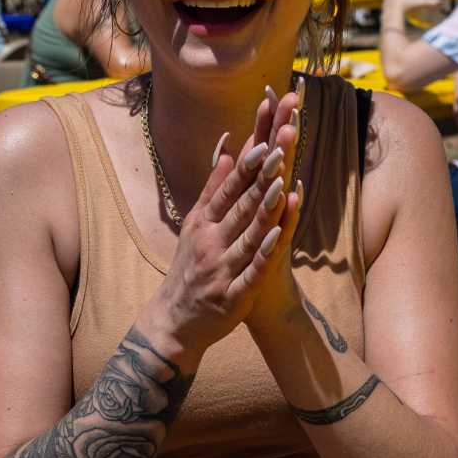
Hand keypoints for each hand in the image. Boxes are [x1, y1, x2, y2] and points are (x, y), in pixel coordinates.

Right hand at [143, 95, 299, 357]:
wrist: (173, 322)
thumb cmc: (190, 268)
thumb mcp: (197, 225)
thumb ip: (214, 188)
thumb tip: (226, 148)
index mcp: (204, 221)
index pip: (229, 186)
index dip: (248, 162)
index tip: (263, 135)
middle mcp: (211, 240)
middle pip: (241, 205)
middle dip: (262, 176)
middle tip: (280, 146)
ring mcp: (221, 267)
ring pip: (248, 234)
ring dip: (265, 209)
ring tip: (284, 183)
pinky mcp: (233, 294)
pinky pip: (251, 270)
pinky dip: (264, 252)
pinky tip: (278, 234)